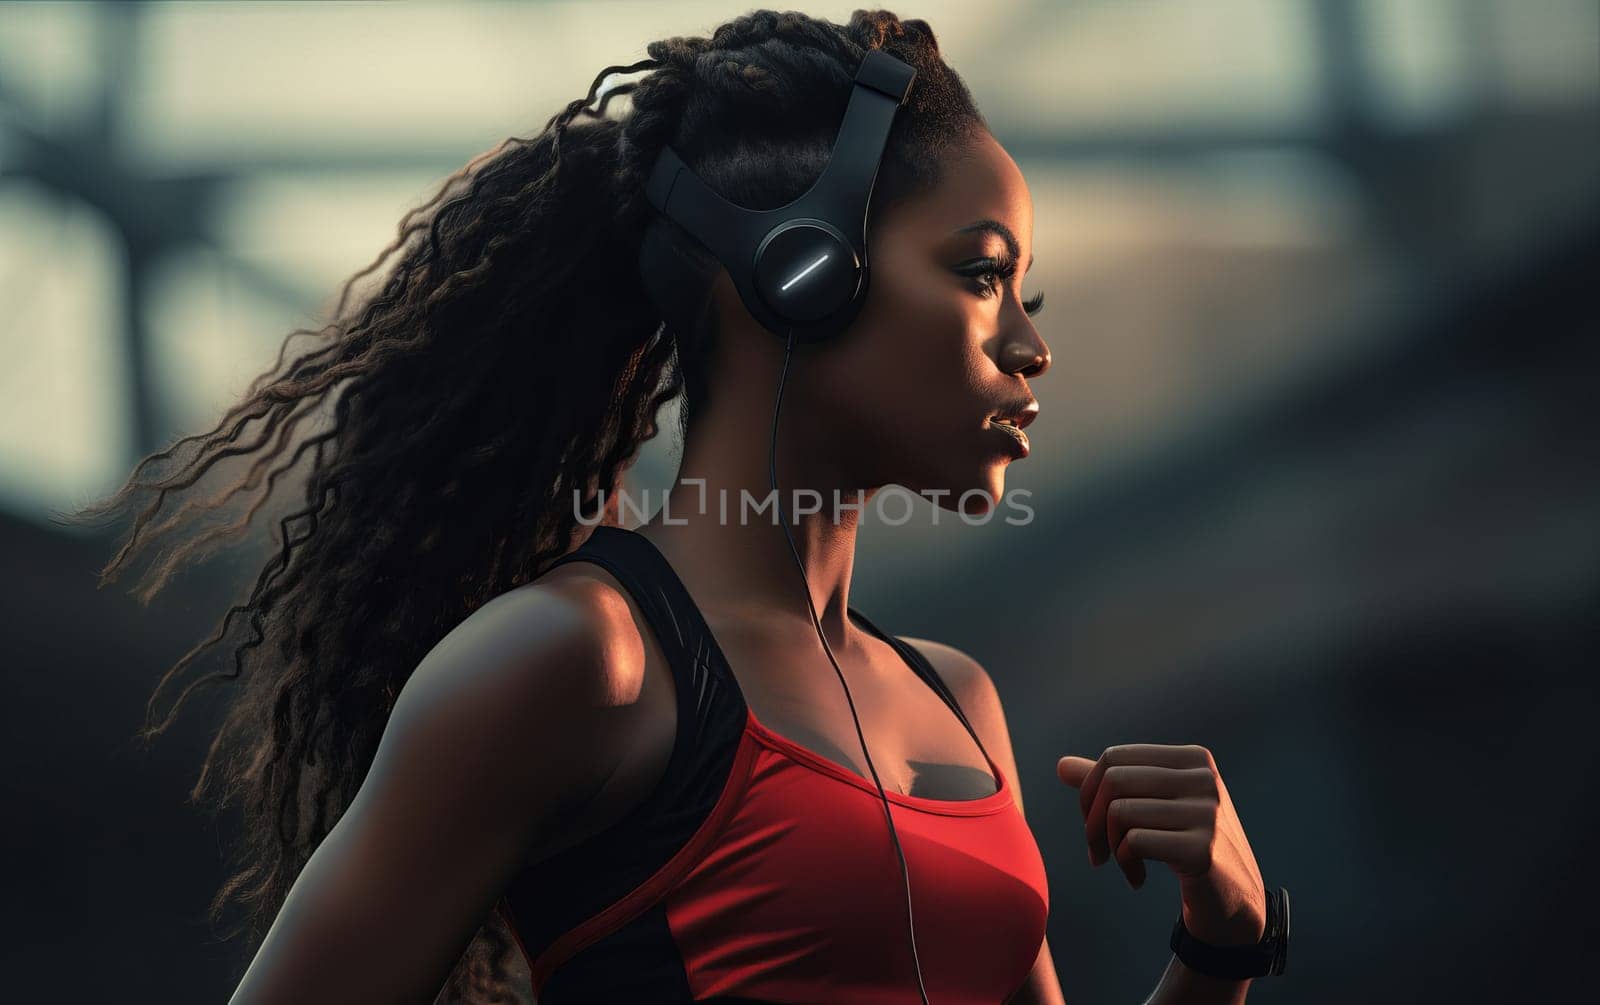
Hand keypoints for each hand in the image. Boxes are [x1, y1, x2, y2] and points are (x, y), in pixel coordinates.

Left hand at [1057, 744, 1265, 945]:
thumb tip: (1062, 765)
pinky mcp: (1202, 848)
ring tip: (1121, 864)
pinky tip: (1137, 877)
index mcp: (1192, 759)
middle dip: (1091, 820)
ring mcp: (1206, 812)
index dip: (1088, 792)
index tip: (1093, 823)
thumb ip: (1111, 784)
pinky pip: (1134, 842)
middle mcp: (1203, 778)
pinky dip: (1124, 863)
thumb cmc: (1187, 843)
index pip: (1114, 758)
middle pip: (1113, 780)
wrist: (1233, 897)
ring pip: (1119, 811)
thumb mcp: (1154, 806)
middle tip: (1097, 851)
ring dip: (1107, 846)